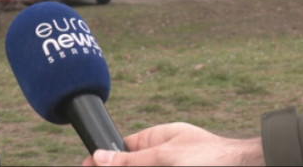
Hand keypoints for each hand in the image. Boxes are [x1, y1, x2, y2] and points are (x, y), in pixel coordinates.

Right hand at [81, 122, 264, 165]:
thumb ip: (133, 160)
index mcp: (161, 139)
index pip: (124, 148)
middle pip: (132, 164)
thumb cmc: (215, 159)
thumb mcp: (167, 158)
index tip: (86, 165)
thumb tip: (100, 156)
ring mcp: (174, 166)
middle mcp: (166, 156)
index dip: (104, 158)